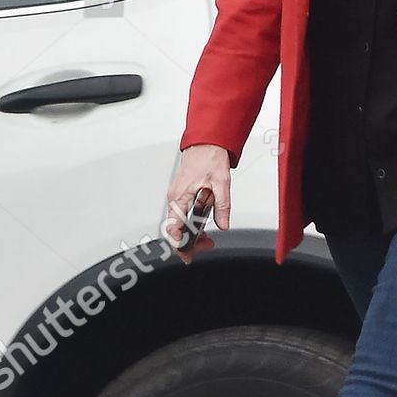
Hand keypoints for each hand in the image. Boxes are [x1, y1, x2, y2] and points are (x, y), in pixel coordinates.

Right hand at [164, 144, 230, 263]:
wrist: (206, 142)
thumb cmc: (209, 157)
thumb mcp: (221, 183)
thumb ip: (222, 206)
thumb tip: (223, 224)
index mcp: (179, 197)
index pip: (173, 228)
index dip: (178, 244)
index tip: (187, 254)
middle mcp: (175, 197)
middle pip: (175, 228)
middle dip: (188, 241)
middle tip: (205, 246)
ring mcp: (177, 195)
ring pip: (179, 221)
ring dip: (192, 232)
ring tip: (207, 238)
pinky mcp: (182, 193)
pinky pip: (183, 213)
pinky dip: (192, 222)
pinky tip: (204, 223)